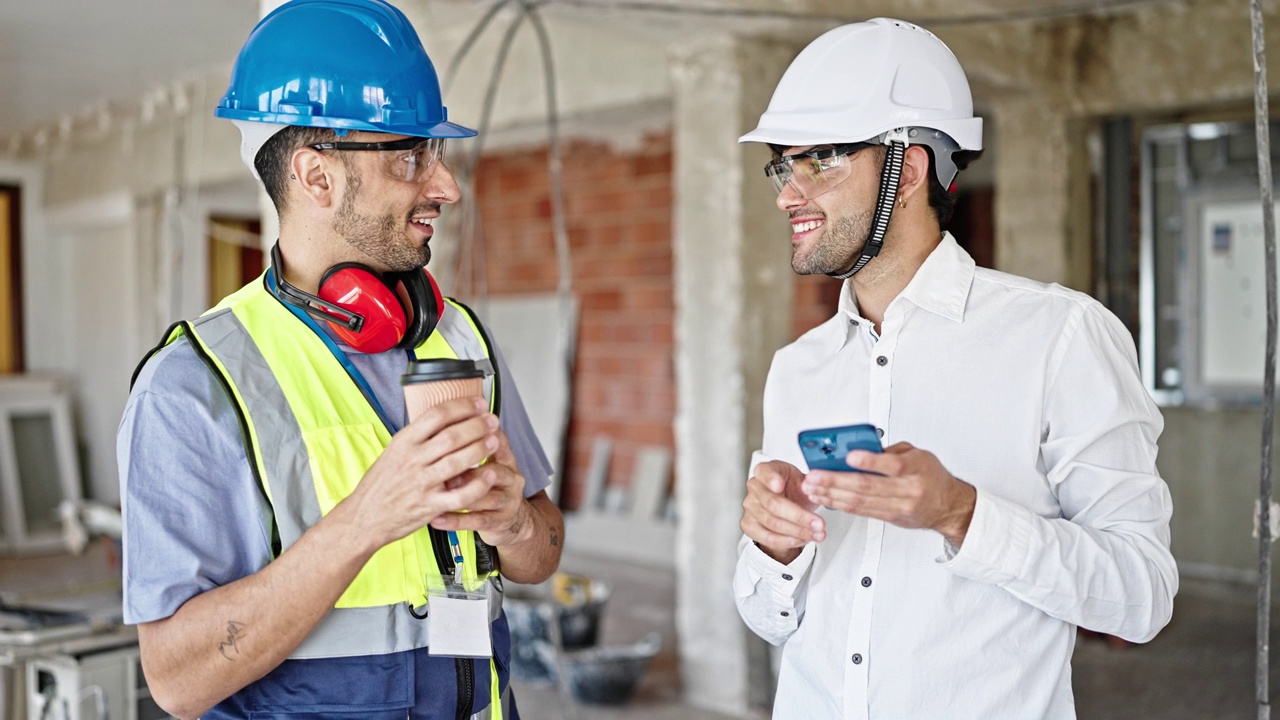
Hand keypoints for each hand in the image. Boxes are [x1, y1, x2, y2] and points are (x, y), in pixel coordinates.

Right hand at [345, 396, 499, 549]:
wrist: (364, 518)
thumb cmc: (380, 485)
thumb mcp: (393, 452)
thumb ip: (418, 438)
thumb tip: (445, 419)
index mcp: (404, 442)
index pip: (437, 415)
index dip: (462, 406)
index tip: (478, 403)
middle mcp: (413, 460)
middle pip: (452, 435)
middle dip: (477, 425)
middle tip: (492, 420)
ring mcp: (422, 483)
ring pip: (458, 461)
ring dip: (480, 448)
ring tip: (495, 440)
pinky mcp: (430, 506)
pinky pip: (460, 495)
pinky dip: (478, 484)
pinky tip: (490, 475)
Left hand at [429, 428, 532, 547]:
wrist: (512, 520)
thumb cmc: (491, 486)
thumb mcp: (490, 463)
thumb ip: (474, 444)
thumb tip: (447, 419)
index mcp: (507, 460)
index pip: (499, 442)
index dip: (481, 436)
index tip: (458, 431)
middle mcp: (512, 479)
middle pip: (495, 471)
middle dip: (471, 468)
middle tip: (446, 465)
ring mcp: (508, 502)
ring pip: (486, 497)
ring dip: (461, 493)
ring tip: (440, 490)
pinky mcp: (499, 522)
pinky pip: (476, 521)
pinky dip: (455, 520)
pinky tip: (437, 519)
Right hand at [740, 460, 825, 562]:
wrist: (789, 503)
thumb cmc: (794, 488)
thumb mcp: (804, 480)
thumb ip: (808, 483)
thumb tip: (811, 487)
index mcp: (765, 470)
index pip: (764, 472)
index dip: (771, 479)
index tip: (780, 485)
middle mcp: (754, 487)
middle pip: (773, 504)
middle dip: (799, 516)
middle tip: (818, 523)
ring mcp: (750, 507)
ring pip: (773, 523)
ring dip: (798, 532)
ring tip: (817, 534)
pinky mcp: (749, 525)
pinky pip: (769, 538)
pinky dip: (789, 541)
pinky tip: (803, 539)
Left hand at [801, 442, 975, 546]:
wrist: (949, 505)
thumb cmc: (931, 475)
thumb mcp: (917, 454)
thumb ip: (890, 452)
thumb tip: (860, 449)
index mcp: (916, 468)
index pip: (892, 465)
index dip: (869, 461)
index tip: (849, 456)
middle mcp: (908, 489)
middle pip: (868, 486)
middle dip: (836, 481)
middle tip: (815, 476)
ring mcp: (899, 506)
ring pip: (860, 502)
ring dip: (833, 495)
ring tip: (813, 489)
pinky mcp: (891, 518)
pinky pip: (862, 511)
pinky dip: (841, 505)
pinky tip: (827, 499)